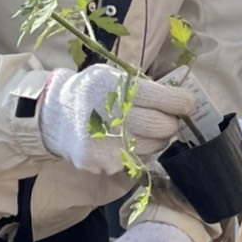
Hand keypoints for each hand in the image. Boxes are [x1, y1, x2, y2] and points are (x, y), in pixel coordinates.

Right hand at [38, 67, 194, 175]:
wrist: (53, 116)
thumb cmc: (90, 92)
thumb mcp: (112, 77)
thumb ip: (143, 87)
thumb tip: (178, 101)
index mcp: (117, 89)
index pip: (164, 100)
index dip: (182, 103)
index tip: (187, 104)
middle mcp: (114, 117)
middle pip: (163, 127)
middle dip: (172, 122)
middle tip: (168, 119)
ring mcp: (109, 144)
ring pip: (154, 146)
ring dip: (157, 138)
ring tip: (144, 129)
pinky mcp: (105, 163)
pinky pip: (136, 159)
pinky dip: (137, 150)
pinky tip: (124, 140)